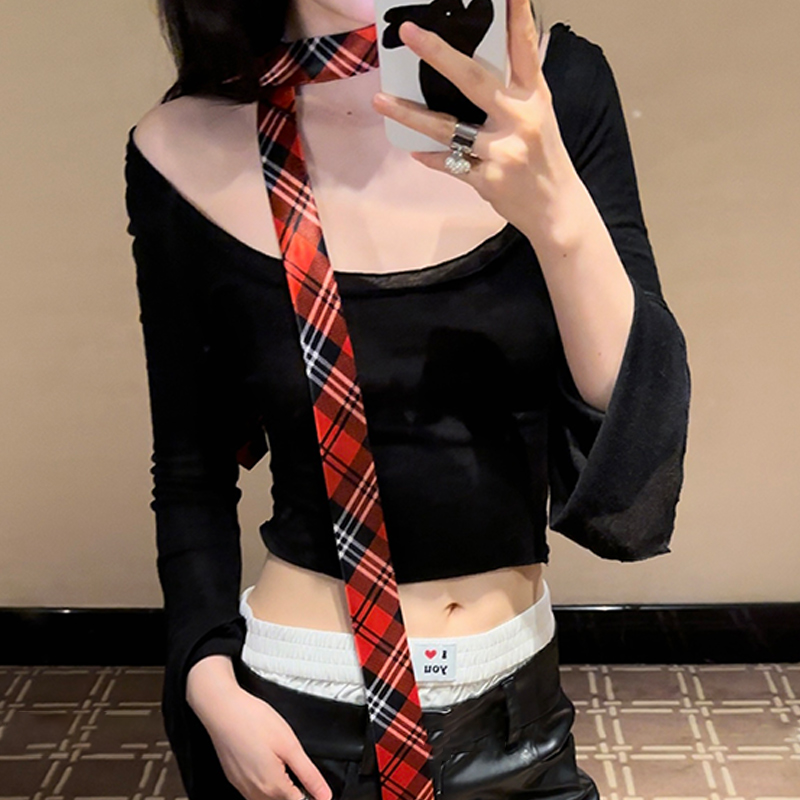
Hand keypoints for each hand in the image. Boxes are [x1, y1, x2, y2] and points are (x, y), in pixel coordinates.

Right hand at [189, 658, 331, 799]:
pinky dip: (265, 782)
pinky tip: (266, 761)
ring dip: (279, 788)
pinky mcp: (234, 779)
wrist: (223, 710)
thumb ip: (309, 774)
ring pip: (266, 799)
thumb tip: (324, 795)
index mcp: (273, 787)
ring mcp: (242, 787)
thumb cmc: (253, 722)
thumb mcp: (290, 745)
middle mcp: (255, 793)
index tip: (311, 780)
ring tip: (280, 759)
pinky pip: (253, 791)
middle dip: (294, 789)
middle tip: (293, 763)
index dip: (311, 793)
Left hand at [372, 0, 578, 238]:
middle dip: (439, 54)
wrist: (556, 209)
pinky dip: (432, 158)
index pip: (524, 49)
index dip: (516, 15)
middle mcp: (520, 119)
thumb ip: (513, 90)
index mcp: (534, 97)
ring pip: (448, 128)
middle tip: (409, 33)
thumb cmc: (543, 157)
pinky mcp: (488, 180)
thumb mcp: (539, 116)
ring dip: (410, 114)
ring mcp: (503, 152)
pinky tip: (414, 151)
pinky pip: (450, 163)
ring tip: (380, 100)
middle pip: (474, 80)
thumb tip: (480, 62)